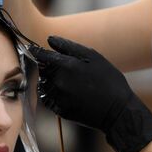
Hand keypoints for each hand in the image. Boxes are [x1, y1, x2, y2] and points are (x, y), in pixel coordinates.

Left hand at [30, 36, 151, 151]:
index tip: (32, 49)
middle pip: (42, 70)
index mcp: (66, 66)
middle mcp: (59, 82)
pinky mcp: (59, 111)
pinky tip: (68, 94)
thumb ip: (68, 47)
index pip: (41, 56)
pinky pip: (48, 99)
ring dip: (49, 81)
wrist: (118, 111)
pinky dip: (53, 94)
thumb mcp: (93, 57)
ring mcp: (58, 98)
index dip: (36, 51)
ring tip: (69, 83)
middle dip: (47, 67)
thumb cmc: (108, 80)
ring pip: (44, 84)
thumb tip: (49, 39)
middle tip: (63, 69)